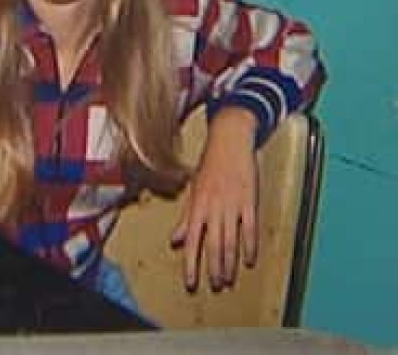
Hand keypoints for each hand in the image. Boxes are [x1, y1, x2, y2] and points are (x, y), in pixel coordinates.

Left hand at [170, 107, 258, 290]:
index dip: (190, 264)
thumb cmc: (209, 164)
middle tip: (216, 286)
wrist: (228, 141)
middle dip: (214, 269)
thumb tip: (175, 239)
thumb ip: (185, 217)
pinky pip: (250, 228)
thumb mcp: (192, 189)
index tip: (190, 282)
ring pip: (230, 241)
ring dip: (230, 263)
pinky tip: (249, 260)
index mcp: (197, 205)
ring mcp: (232, 205)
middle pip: (213, 246)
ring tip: (229, 280)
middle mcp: (213, 207)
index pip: (191, 241)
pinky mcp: (249, 200)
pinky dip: (250, 245)